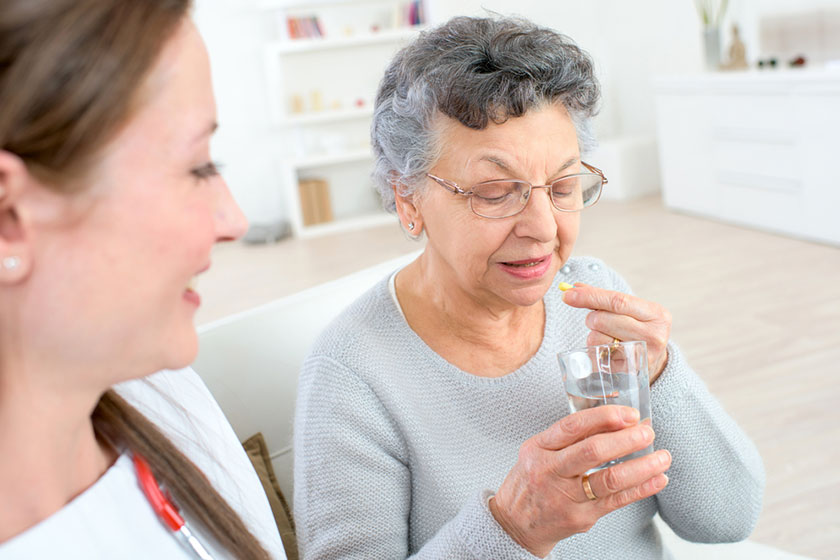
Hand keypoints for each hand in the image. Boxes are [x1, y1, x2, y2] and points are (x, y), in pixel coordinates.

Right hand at [489, 406, 670, 557]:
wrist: (514, 523)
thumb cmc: (531, 481)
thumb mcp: (537, 452)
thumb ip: (568, 437)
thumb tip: (615, 420)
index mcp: (539, 448)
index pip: (572, 426)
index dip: (604, 418)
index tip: (629, 414)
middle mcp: (550, 471)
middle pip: (592, 451)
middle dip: (626, 439)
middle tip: (648, 432)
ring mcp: (566, 497)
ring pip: (610, 479)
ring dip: (642, 466)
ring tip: (662, 456)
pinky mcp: (581, 517)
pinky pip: (617, 501)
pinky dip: (641, 489)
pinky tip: (657, 479)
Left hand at [562, 283, 671, 382]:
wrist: (654, 357)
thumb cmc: (638, 327)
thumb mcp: (630, 309)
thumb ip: (603, 297)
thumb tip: (574, 288)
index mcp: (656, 314)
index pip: (617, 301)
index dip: (590, 296)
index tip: (568, 294)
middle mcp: (653, 335)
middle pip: (602, 320)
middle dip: (592, 318)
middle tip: (597, 320)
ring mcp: (640, 355)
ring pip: (596, 338)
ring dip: (594, 335)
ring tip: (607, 336)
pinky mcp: (627, 371)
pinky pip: (595, 356)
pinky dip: (594, 350)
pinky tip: (607, 349)